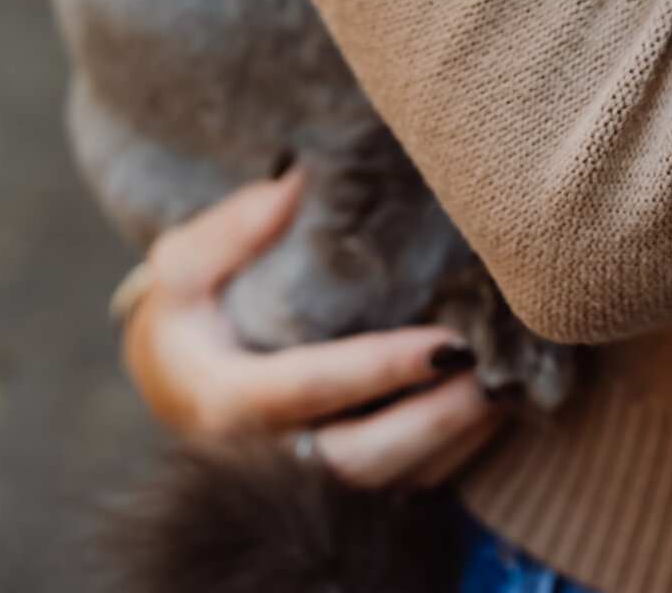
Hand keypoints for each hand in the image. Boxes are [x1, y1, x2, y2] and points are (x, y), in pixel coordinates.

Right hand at [121, 170, 506, 488]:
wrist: (169, 386)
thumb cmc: (181, 319)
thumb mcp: (180, 267)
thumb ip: (230, 229)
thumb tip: (297, 183)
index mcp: (226, 400)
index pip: (312, 388)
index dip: (380, 370)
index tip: (444, 342)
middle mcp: (265, 454)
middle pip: (361, 459)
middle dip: (432, 424)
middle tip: (489, 378)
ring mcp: (301, 481)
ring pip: (388, 483)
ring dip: (451, 444)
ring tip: (502, 393)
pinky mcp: (331, 488)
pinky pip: (398, 488)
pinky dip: (448, 458)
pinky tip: (487, 416)